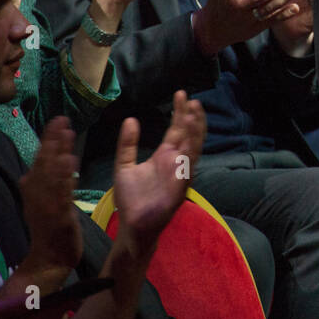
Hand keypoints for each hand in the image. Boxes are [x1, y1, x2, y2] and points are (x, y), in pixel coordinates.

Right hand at [18, 117, 81, 274]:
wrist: (49, 259)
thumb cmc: (48, 229)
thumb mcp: (39, 203)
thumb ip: (37, 185)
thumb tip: (32, 168)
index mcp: (32, 189)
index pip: (40, 159)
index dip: (48, 139)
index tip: (57, 120)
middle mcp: (36, 194)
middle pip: (43, 162)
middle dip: (52, 139)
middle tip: (61, 119)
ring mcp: (46, 204)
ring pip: (52, 174)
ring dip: (58, 153)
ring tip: (67, 133)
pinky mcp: (57, 216)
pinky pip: (61, 194)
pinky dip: (65, 178)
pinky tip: (71, 163)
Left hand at [111, 91, 205, 248]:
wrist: (133, 225)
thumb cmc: (131, 199)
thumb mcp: (124, 166)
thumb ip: (127, 144)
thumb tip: (131, 119)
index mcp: (165, 155)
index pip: (176, 129)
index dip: (179, 112)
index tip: (181, 94)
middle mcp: (176, 161)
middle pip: (189, 134)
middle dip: (192, 117)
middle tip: (191, 98)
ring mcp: (181, 172)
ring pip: (193, 146)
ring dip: (195, 129)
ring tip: (194, 110)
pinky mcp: (181, 185)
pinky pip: (189, 164)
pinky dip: (191, 149)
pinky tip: (190, 135)